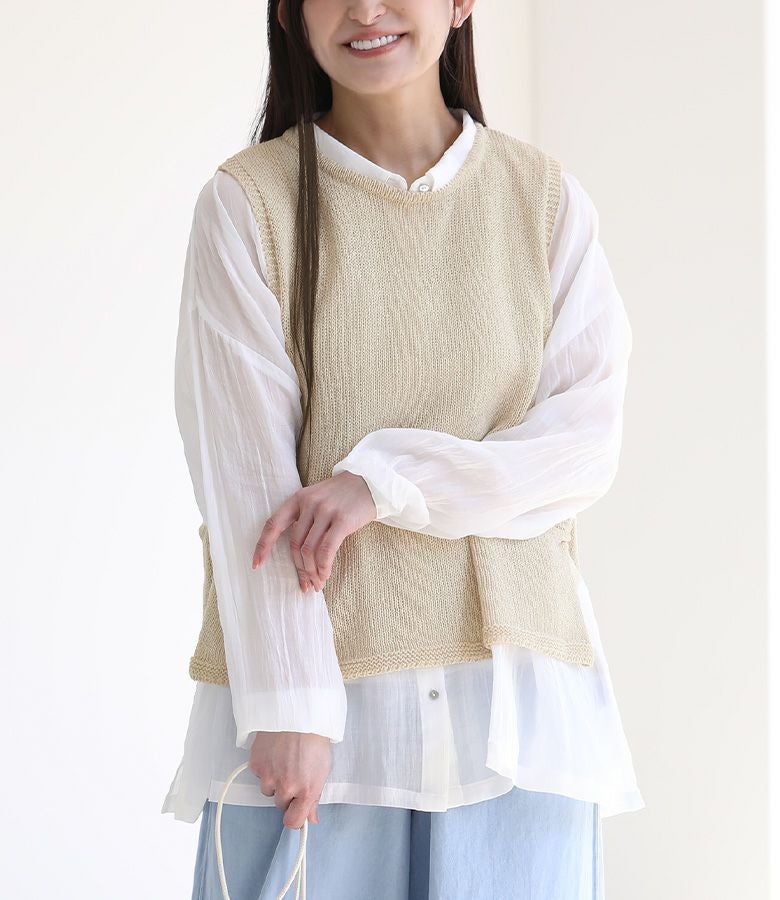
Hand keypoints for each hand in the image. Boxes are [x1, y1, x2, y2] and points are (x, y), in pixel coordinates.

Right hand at [249, 731, 331, 827]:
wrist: (298, 712)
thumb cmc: (314, 738)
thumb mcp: (323, 769)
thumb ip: (315, 797)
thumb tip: (312, 818)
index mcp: (306, 791)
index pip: (293, 822)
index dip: (294, 817)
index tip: (295, 810)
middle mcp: (286, 788)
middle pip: (280, 803)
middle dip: (286, 792)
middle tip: (293, 772)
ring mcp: (269, 777)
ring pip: (268, 789)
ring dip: (274, 779)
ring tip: (284, 758)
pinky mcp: (256, 765)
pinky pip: (258, 773)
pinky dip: (265, 765)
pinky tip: (275, 751)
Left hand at [252, 471, 376, 591]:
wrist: (371, 481)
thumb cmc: (344, 495)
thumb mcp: (318, 498)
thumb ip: (305, 518)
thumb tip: (298, 554)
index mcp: (298, 498)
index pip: (273, 524)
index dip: (263, 546)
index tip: (257, 565)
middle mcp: (309, 503)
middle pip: (295, 544)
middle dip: (299, 568)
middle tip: (305, 584)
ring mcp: (325, 511)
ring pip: (309, 550)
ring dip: (312, 572)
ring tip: (317, 584)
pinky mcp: (342, 520)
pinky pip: (326, 550)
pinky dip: (323, 567)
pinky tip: (325, 576)